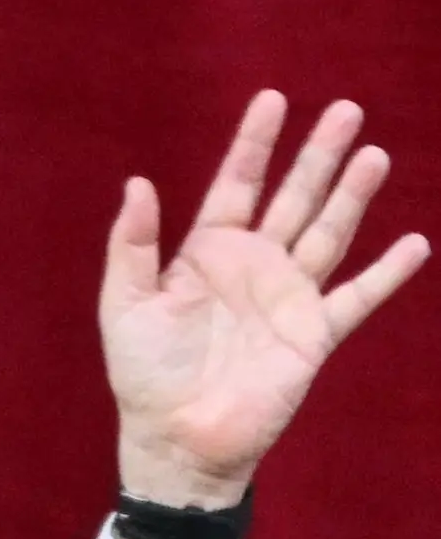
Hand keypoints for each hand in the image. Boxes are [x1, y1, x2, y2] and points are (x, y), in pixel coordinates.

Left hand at [99, 90, 427, 507]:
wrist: (178, 440)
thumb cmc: (144, 375)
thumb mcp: (126, 305)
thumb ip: (132, 245)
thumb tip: (137, 183)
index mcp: (206, 254)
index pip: (235, 186)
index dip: (253, 144)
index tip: (273, 98)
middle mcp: (253, 268)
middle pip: (293, 198)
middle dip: (317, 155)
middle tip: (346, 109)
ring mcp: (287, 299)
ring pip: (328, 233)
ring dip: (352, 196)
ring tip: (375, 154)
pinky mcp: (313, 335)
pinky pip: (356, 298)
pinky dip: (386, 274)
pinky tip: (413, 244)